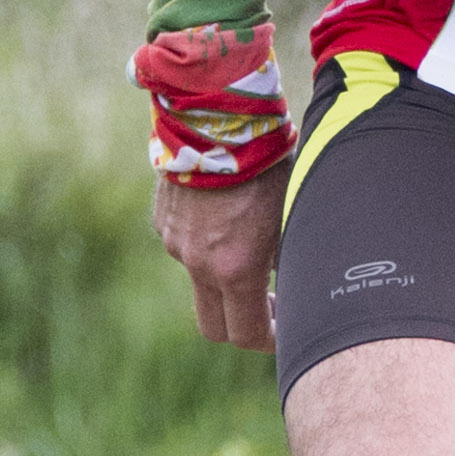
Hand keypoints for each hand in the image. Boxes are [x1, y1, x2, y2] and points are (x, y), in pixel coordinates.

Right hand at [154, 162, 285, 348]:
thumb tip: (289, 282)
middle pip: (215, 327)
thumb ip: (287, 257)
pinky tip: (226, 210)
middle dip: (241, 325)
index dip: (270, 340)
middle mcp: (198, 263)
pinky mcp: (163, 221)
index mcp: (235, 268)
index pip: (247, 335)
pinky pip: (186, 246)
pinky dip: (207, 243)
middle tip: (268, 303)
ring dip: (225, 276)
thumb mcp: (291, 213)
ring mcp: (175, 243)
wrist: (216, 115)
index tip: (286, 329)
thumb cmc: (266, 162)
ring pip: (200, 280)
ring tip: (250, 237)